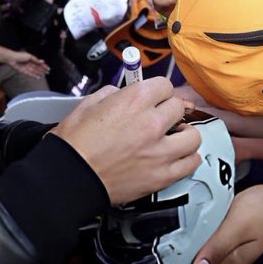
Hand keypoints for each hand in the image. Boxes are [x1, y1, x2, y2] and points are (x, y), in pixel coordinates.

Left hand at [8, 50, 48, 77]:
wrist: (12, 58)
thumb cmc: (19, 55)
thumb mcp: (29, 56)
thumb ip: (36, 60)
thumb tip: (42, 61)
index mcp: (31, 59)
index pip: (39, 63)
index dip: (44, 66)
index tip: (48, 69)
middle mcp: (29, 63)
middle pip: (37, 68)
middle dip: (42, 70)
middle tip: (47, 73)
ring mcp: (27, 67)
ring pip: (34, 71)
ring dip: (39, 73)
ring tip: (43, 76)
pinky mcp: (23, 71)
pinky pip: (30, 74)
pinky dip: (34, 76)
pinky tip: (38, 77)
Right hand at [51, 76, 201, 205]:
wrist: (70, 177)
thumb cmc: (74, 144)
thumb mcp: (88, 104)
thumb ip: (112, 94)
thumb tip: (123, 93)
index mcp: (134, 100)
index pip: (166, 86)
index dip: (159, 92)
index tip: (156, 99)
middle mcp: (152, 123)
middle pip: (180, 108)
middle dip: (170, 111)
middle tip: (162, 118)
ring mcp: (160, 151)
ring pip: (193, 136)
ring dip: (184, 134)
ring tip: (174, 138)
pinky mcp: (162, 176)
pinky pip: (190, 163)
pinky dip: (187, 158)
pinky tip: (177, 157)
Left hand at [191, 184, 262, 263]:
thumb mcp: (237, 227)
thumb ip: (217, 248)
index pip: (197, 258)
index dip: (194, 240)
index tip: (202, 225)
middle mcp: (230, 260)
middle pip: (199, 248)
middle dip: (201, 231)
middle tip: (217, 216)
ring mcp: (230, 249)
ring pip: (205, 238)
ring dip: (207, 223)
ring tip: (223, 214)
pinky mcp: (230, 237)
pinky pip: (212, 230)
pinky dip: (214, 220)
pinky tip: (224, 213)